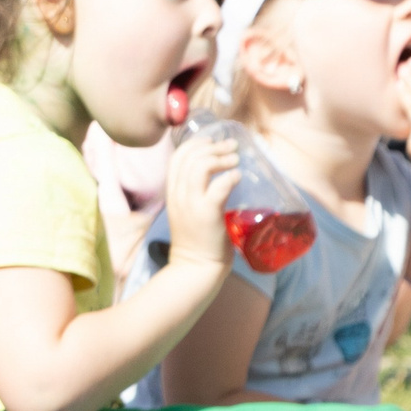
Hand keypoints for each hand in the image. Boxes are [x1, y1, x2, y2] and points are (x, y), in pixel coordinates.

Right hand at [160, 131, 240, 268]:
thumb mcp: (189, 212)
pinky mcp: (207, 214)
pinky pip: (219, 186)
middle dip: (213, 147)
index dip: (195, 144)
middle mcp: (178, 196)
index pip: (177, 158)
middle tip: (232, 147)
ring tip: (236, 160)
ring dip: (222, 158)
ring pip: (201, 166)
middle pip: (189, 157)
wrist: (195, 268)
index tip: (213, 142)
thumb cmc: (198, 241)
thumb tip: (217, 177)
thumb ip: (196, 194)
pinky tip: (238, 177)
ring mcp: (190, 204)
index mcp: (172, 193)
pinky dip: (230, 176)